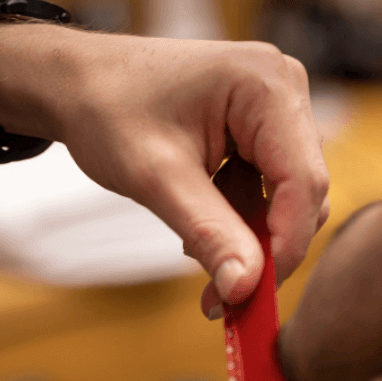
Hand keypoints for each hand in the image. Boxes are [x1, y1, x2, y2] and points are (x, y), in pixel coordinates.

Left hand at [58, 35, 328, 314]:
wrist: (77, 84)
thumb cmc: (107, 109)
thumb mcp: (155, 177)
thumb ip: (208, 232)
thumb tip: (246, 286)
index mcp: (266, 83)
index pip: (303, 181)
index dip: (286, 245)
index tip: (253, 296)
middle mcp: (283, 86)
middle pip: (301, 192)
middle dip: (262, 246)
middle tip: (218, 296)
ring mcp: (276, 104)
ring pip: (285, 195)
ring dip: (245, 233)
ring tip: (190, 245)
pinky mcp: (262, 124)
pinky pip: (268, 185)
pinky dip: (236, 215)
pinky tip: (196, 217)